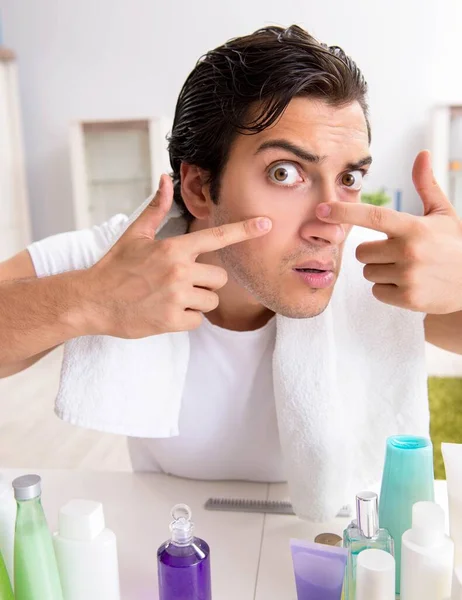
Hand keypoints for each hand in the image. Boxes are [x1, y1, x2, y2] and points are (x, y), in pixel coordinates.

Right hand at [85, 175, 271, 336]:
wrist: (92, 301)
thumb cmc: (114, 267)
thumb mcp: (134, 234)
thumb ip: (156, 208)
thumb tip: (165, 179)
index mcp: (173, 248)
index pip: (216, 236)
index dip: (244, 230)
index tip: (266, 225)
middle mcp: (179, 271)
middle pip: (220, 278)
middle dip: (207, 282)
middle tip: (182, 282)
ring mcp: (177, 297)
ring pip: (211, 301)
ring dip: (197, 301)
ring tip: (171, 298)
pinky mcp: (172, 321)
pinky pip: (198, 321)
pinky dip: (186, 319)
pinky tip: (166, 312)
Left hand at [315, 151, 461, 313]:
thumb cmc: (453, 245)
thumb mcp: (443, 214)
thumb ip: (426, 185)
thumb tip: (423, 154)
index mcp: (414, 227)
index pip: (373, 216)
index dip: (345, 212)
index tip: (322, 210)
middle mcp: (409, 251)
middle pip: (362, 252)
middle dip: (373, 253)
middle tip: (396, 253)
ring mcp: (408, 276)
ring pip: (368, 272)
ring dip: (380, 271)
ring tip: (405, 269)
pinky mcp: (408, 298)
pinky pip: (377, 292)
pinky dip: (388, 290)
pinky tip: (408, 284)